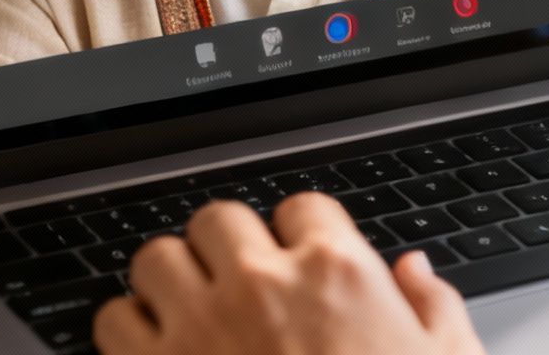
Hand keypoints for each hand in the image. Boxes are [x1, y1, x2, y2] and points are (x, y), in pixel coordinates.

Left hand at [94, 192, 486, 354]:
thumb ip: (434, 307)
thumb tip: (414, 272)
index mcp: (337, 274)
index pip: (302, 207)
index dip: (301, 236)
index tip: (298, 261)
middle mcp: (263, 287)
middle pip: (219, 219)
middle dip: (227, 248)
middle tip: (240, 282)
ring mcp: (201, 327)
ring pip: (158, 259)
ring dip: (173, 282)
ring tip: (192, 310)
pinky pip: (114, 320)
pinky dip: (130, 331)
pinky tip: (160, 351)